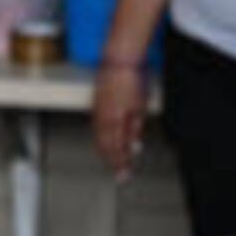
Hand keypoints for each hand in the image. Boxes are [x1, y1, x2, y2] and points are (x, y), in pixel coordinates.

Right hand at [91, 63, 147, 179]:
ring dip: (105, 151)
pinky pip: (96, 127)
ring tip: (112, 161)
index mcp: (113, 120)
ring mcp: (97, 110)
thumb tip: (134, 147)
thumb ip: (135, 129)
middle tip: (119, 174)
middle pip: (105, 146)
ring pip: (98, 137)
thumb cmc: (131, 80)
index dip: (121, 163)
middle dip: (112, 161)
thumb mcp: (139, 108)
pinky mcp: (96, 104)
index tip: (125, 175)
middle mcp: (102, 117)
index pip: (116, 148)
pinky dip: (100, 138)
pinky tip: (104, 141)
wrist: (118, 59)